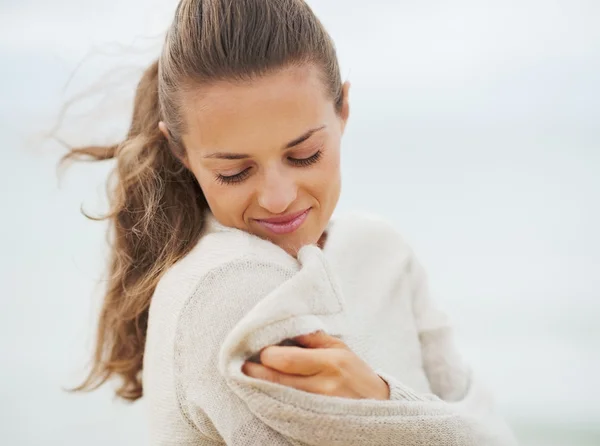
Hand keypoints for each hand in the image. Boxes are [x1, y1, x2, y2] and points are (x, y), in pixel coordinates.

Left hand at [242, 331, 389, 399]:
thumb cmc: (357, 375)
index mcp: (329, 363)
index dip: (265, 354)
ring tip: (250, 378)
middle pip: (273, 381)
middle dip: (253, 372)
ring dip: (258, 388)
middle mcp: (321, 388)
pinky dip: (270, 402)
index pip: (283, 359)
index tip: (259, 350)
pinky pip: (282, 413)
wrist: (379, 409)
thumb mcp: (340, 349)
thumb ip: (311, 338)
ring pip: (273, 398)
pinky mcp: (311, 425)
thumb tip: (283, 329)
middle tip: (242, 366)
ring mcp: (316, 409)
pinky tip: (264, 395)